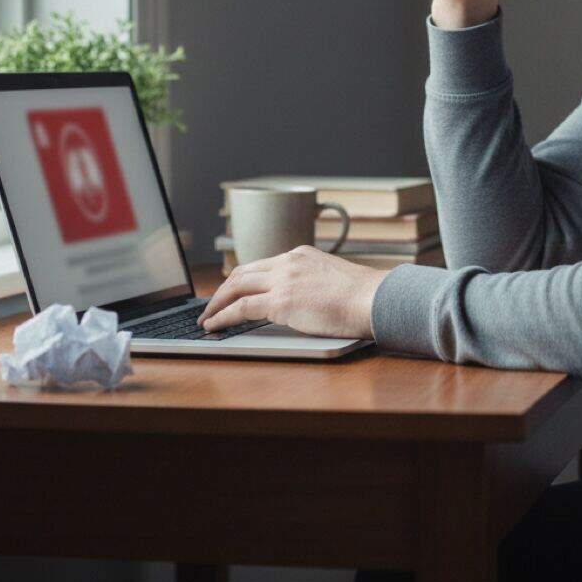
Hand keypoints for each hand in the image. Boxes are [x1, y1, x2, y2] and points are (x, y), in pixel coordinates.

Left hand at [197, 245, 390, 338]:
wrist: (375, 299)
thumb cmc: (363, 297)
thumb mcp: (333, 280)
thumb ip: (312, 283)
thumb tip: (302, 301)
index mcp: (301, 255)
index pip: (262, 265)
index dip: (242, 280)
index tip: (232, 291)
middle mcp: (289, 261)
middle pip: (243, 271)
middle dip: (223, 289)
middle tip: (211, 305)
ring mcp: (284, 279)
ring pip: (236, 285)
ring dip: (217, 302)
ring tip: (206, 318)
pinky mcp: (282, 301)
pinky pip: (242, 308)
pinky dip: (222, 316)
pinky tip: (213, 326)